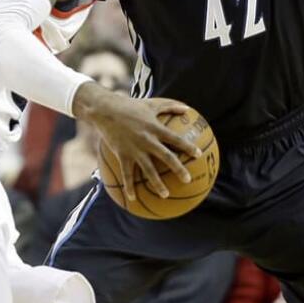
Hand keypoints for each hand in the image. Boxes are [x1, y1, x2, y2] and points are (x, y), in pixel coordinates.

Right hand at [75, 86, 198, 201]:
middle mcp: (147, 140)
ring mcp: (134, 149)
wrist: (105, 110)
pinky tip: (132, 198)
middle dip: (178, 169)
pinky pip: (127, 174)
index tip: (198, 155)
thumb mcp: (151, 104)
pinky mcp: (122, 154)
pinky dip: (129, 186)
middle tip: (188, 180)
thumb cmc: (129, 106)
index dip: (188, 147)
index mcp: (155, 128)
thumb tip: (187, 109)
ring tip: (165, 195)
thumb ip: (169, 106)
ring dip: (157, 183)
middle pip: (166, 157)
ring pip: (148, 169)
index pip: (175, 139)